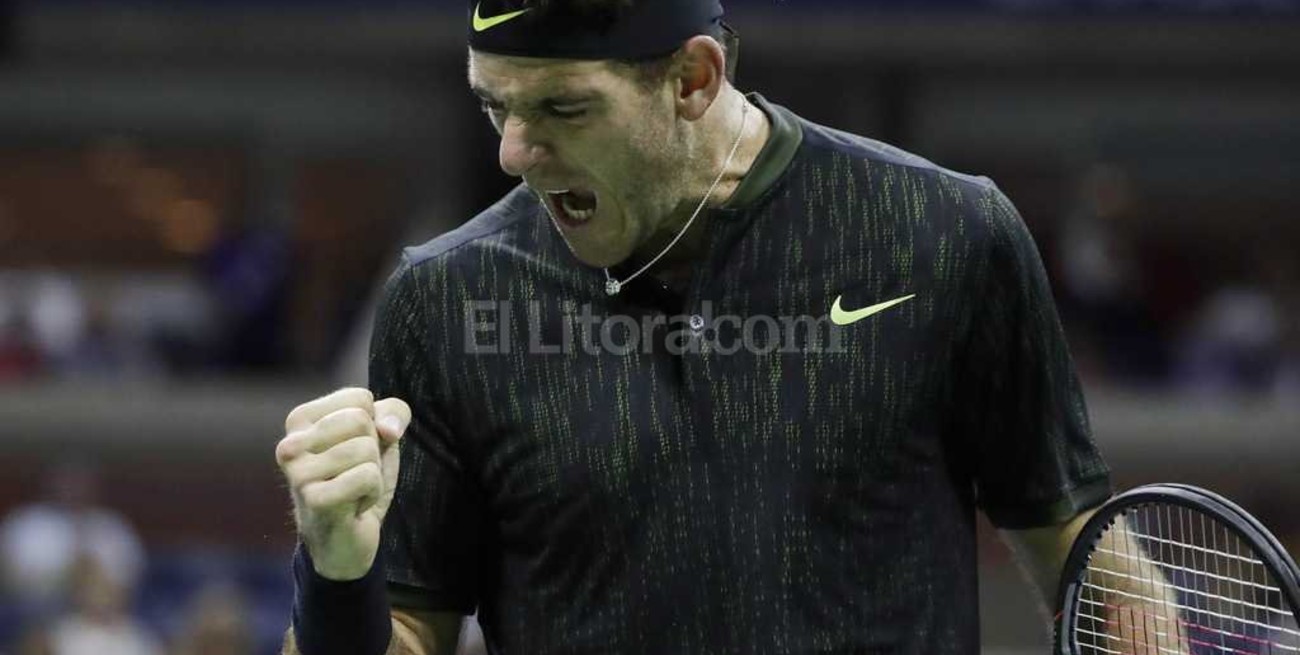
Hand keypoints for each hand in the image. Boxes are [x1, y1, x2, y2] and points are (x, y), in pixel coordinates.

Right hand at [276, 388, 410, 579]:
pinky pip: (367, 476)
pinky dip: (372, 492)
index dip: (373, 426)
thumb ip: (393, 413)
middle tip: (355, 474)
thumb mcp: (381, 437)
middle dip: (373, 450)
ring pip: (365, 448)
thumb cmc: (359, 480)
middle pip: (361, 420)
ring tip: (353, 490)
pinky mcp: (313, 498)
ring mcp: (298, 473)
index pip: (359, 398)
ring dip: (372, 473)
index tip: (356, 451)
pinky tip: (354, 506)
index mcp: (300, 420)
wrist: (346, 539)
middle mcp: (290, 444)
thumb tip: (387, 429)